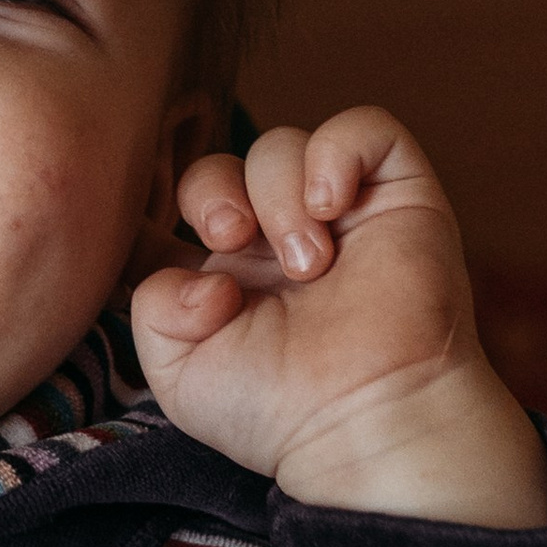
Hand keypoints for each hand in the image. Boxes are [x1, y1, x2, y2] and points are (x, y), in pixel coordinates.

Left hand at [129, 106, 546, 528]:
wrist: (362, 420)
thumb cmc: (276, 409)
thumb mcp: (178, 371)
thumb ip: (151, 304)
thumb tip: (201, 265)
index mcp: (222, 275)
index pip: (173, 208)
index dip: (152, 199)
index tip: (148, 227)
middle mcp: (274, 241)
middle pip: (220, 166)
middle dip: (211, 193)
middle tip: (231, 239)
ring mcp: (337, 216)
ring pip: (282, 143)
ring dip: (278, 195)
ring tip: (307, 264)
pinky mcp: (399, 196)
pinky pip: (365, 127)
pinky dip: (336, 152)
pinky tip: (331, 207)